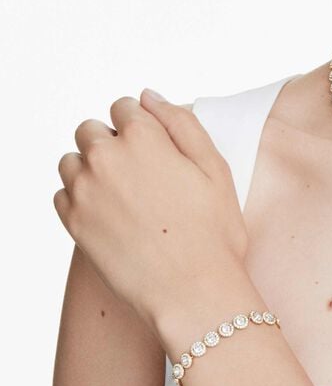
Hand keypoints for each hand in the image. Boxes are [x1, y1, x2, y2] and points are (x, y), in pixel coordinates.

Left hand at [54, 89, 248, 333]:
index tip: (156, 144)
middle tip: (142, 170)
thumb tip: (150, 97)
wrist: (190, 289)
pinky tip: (109, 212)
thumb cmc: (213, 230)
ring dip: (91, 166)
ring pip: (72, 160)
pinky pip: (62, 194)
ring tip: (123, 192)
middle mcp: (106, 157)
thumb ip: (182, 123)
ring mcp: (84, 191)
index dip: (142, 122)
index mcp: (143, 137)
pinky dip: (80, 196)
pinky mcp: (73, 223)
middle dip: (112, 140)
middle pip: (91, 129)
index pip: (125, 106)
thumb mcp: (214, 167)